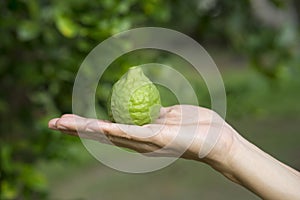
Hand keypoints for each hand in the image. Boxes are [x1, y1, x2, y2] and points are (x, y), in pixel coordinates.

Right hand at [48, 105, 235, 163]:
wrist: (218, 141)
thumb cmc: (195, 127)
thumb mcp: (170, 116)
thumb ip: (154, 114)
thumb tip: (144, 109)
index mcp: (140, 135)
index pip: (108, 128)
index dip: (87, 125)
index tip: (67, 120)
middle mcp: (138, 142)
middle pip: (102, 134)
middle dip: (77, 128)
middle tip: (52, 123)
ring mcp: (146, 142)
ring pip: (111, 134)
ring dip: (86, 128)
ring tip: (63, 123)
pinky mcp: (156, 140)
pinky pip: (131, 133)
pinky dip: (112, 129)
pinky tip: (96, 126)